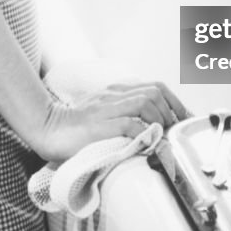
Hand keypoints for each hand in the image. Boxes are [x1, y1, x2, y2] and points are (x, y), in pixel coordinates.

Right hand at [38, 79, 189, 161]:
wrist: (46, 129)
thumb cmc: (75, 127)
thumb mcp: (103, 114)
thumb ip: (124, 115)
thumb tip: (150, 129)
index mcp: (116, 91)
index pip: (154, 87)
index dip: (175, 102)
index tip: (184, 120)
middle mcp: (113, 95)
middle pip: (154, 91)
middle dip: (171, 111)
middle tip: (175, 131)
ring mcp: (106, 108)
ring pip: (145, 103)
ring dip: (160, 120)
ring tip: (163, 137)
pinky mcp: (99, 125)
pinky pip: (129, 124)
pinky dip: (143, 133)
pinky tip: (147, 143)